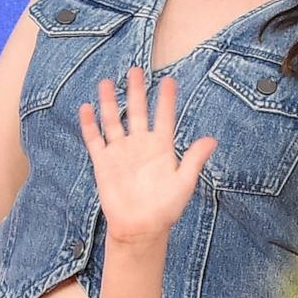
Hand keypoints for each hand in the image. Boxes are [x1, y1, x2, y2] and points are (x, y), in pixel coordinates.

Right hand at [79, 67, 216, 244]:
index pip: (164, 117)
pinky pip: (95, 140)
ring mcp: (121, 152)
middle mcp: (141, 145)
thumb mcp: (184, 183)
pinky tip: (87, 108)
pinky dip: (90, 125)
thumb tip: (211, 140)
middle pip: (138, 112)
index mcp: (162, 148)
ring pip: (114, 121)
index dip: (166, 99)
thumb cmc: (165, 208)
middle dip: (137, 91)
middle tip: (136, 70)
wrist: (141, 227)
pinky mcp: (104, 163)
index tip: (169, 79)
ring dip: (110, 102)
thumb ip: (194, 160)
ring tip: (107, 82)